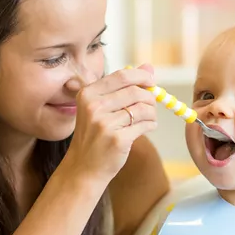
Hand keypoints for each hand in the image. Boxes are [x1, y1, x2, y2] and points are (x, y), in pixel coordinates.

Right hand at [64, 64, 157, 182]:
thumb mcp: (100, 107)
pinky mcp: (117, 139)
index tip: (151, 82)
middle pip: (135, 91)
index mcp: (88, 94)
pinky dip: (151, 125)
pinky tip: (146, 128)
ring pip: (143, 108)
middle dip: (149, 97)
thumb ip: (123, 86)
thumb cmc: (94, 135)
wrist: (83, 168)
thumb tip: (148, 67)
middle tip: (151, 105)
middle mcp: (94, 106)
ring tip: (148, 119)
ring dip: (152, 113)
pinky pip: (145, 125)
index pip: (122, 76)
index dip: (142, 76)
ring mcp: (105, 124)